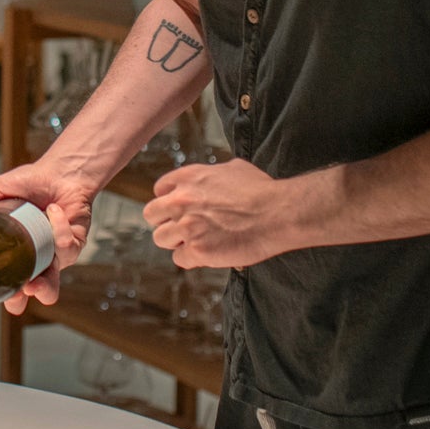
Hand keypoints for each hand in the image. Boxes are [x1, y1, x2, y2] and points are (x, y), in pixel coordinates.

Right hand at [0, 163, 95, 313]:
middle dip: (27, 297)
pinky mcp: (75, 244)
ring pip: (54, 282)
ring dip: (45, 285)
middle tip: (23, 290)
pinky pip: (66, 246)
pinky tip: (53, 210)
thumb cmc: (30, 182)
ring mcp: (56, 254)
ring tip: (36, 280)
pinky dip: (58, 227)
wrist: (60, 172)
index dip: (7, 295)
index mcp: (17, 252)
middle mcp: (37, 258)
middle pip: (35, 292)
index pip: (11, 283)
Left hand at [142, 158, 293, 268]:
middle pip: (151, 215)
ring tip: (197, 243)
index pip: (159, 190)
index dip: (170, 201)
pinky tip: (208, 254)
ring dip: (177, 243)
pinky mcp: (197, 250)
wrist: (278, 213)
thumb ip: (213, 173)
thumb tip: (213, 177)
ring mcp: (187, 226)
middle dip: (166, 222)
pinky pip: (180, 259)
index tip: (181, 210)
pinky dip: (192, 260)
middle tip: (184, 229)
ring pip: (161, 239)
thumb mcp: (233, 168)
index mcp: (187, 178)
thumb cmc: (262, 191)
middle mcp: (181, 200)